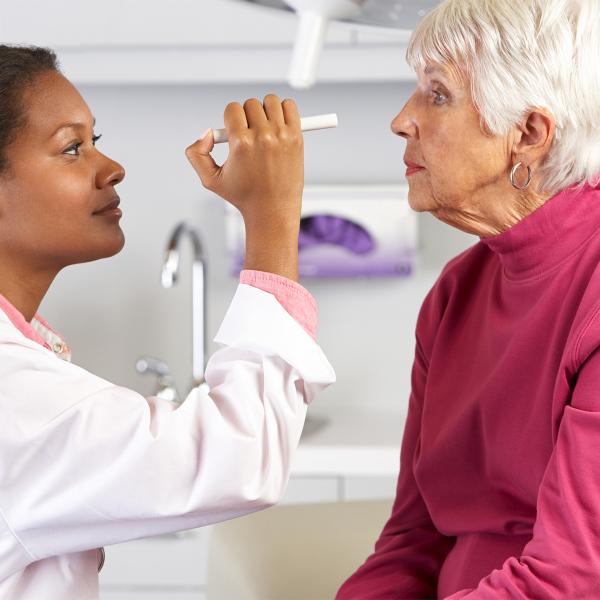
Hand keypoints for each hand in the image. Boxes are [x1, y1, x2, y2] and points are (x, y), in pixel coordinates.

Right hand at [185, 94, 303, 280]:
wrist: (273, 210)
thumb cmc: (244, 196)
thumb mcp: (210, 180)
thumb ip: (196, 154)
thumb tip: (207, 133)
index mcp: (240, 144)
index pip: (232, 109)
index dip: (231, 119)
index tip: (235, 131)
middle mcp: (262, 137)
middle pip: (251, 104)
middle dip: (247, 117)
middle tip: (250, 134)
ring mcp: (282, 136)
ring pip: (270, 101)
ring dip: (265, 110)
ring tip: (264, 128)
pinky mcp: (297, 137)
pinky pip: (290, 106)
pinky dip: (284, 110)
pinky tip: (278, 124)